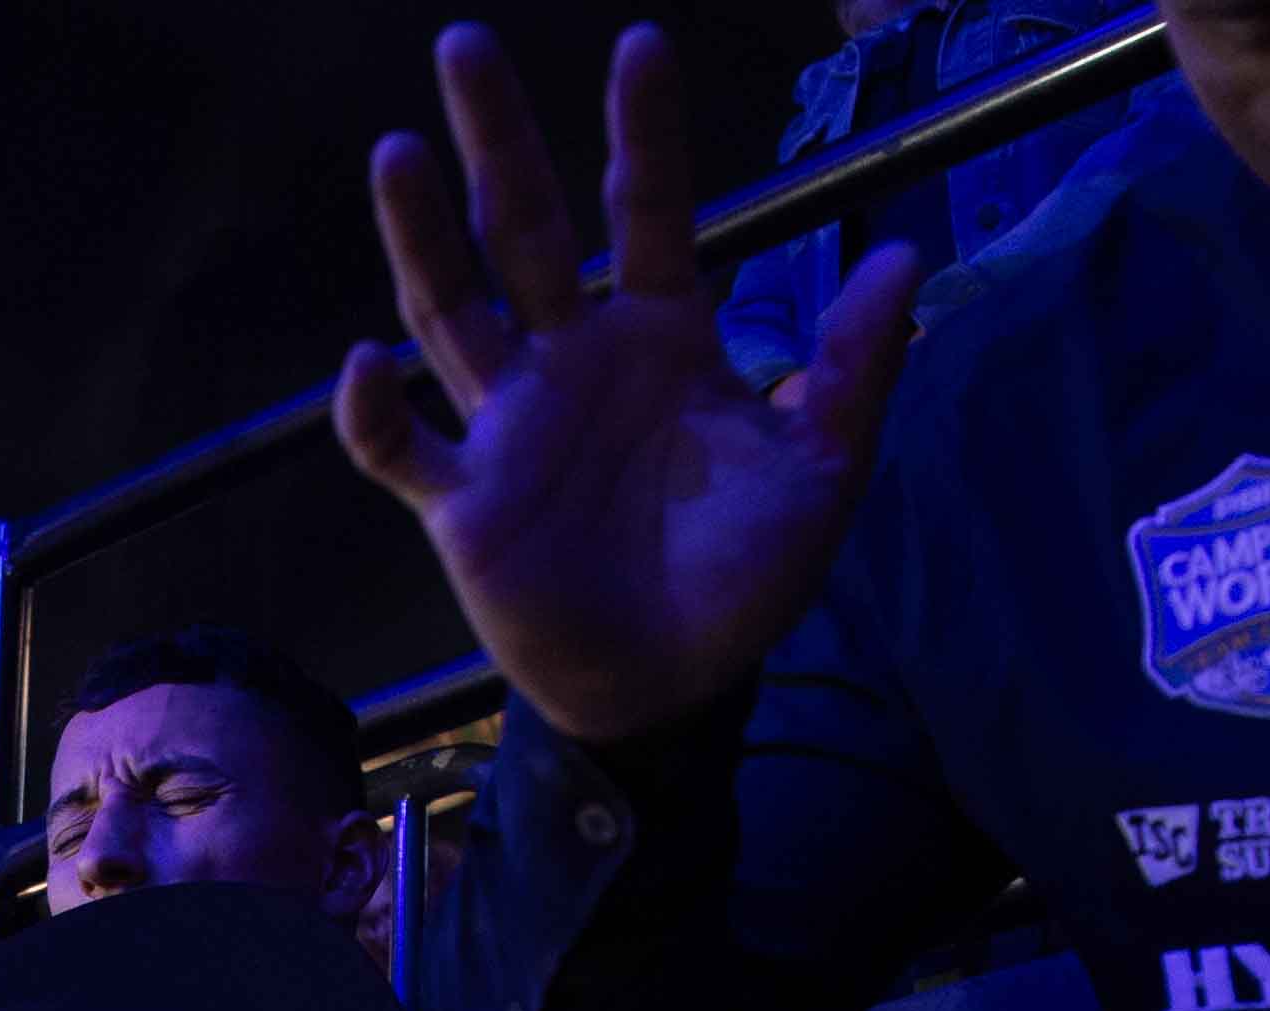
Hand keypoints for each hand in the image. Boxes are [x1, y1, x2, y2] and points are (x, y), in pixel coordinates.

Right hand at [333, 23, 919, 742]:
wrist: (673, 687)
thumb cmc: (742, 579)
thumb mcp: (821, 470)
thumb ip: (852, 366)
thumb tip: (903, 256)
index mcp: (660, 339)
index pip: (646, 214)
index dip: (643, 135)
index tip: (638, 45)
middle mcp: (573, 360)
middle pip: (525, 231)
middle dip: (499, 140)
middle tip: (466, 44)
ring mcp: (508, 426)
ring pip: (452, 311)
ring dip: (422, 236)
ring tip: (399, 151)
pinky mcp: (460, 502)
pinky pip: (398, 447)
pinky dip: (371, 410)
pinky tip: (366, 362)